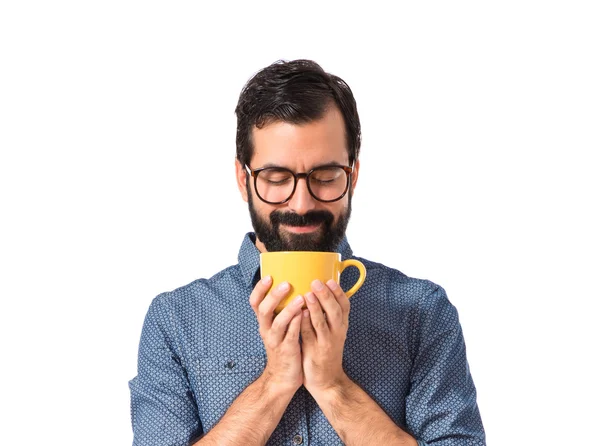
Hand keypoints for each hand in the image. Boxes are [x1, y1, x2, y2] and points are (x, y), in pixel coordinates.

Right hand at [249, 276, 304, 393]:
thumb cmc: (283, 346)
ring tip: (300, 298)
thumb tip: (290, 284)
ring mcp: (276, 341)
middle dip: (274, 296)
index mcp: (264, 321)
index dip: (259, 289)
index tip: (269, 276)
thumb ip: (281, 309)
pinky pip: (291, 336)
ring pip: (277, 324)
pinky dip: (297, 325)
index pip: (255, 302)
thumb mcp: (277, 326)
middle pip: (263, 310)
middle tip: (286, 283)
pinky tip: (305, 315)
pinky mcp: (287, 351)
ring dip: (288, 310)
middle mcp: (266, 329)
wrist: (283, 377)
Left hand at [300, 279, 349, 393]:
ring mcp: (325, 343)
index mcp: (341, 326)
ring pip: (321, 323)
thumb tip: (320, 292)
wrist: (327, 381)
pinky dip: (304, 324)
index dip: (339, 292)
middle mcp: (336, 333)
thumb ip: (328, 315)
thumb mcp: (333, 332)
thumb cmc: (327, 352)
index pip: (345, 306)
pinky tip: (299, 314)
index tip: (331, 280)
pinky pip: (308, 335)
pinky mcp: (314, 351)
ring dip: (315, 308)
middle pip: (335, 312)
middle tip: (317, 282)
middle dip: (326, 296)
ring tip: (307, 294)